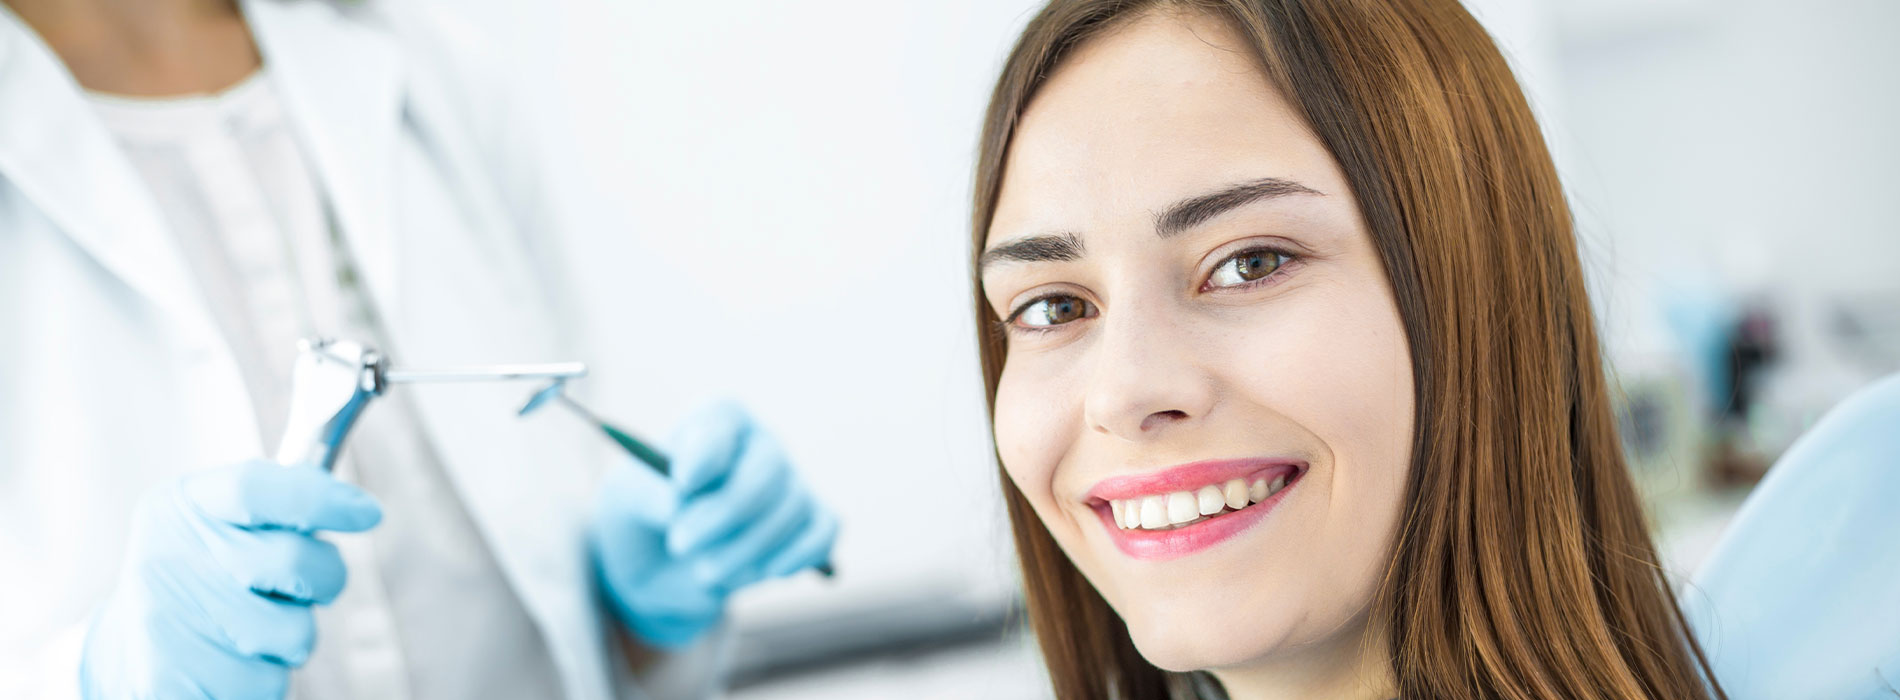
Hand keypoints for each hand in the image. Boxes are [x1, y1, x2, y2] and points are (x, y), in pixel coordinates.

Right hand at [80, 461, 382, 699]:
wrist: (131, 646)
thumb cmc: (199, 577)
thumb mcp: (221, 519)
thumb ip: (282, 501)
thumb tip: (357, 506)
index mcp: (181, 507)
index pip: (255, 488)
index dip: (321, 499)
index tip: (367, 513)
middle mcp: (167, 559)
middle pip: (294, 560)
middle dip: (321, 579)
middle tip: (297, 586)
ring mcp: (166, 622)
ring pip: (294, 634)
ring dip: (290, 638)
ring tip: (251, 629)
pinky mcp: (171, 682)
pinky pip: (267, 683)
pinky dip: (264, 678)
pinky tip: (233, 662)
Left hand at [591, 401, 837, 648]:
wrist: (661, 564)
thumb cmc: (645, 513)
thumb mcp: (624, 500)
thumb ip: (645, 493)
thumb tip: (678, 503)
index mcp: (715, 421)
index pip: (724, 420)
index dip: (708, 452)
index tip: (682, 482)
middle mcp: (759, 445)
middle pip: (766, 470)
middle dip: (724, 513)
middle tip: (681, 544)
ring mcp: (789, 484)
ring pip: (789, 511)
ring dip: (745, 550)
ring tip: (703, 571)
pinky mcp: (807, 525)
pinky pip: (820, 534)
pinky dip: (798, 555)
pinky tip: (766, 572)